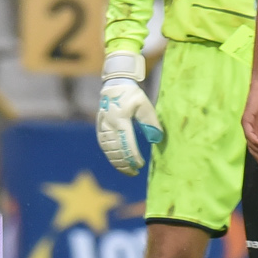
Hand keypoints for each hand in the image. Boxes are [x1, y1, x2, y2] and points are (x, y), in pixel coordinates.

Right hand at [95, 52, 161, 174]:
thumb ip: (151, 122)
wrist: (114, 84)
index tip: (140, 165)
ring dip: (116, 161)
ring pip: (108, 149)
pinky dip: (109, 154)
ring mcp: (103, 126)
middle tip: (133, 172)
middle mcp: (110, 125)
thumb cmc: (132, 94)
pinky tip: (114, 160)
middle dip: (124, 163)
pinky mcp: (100, 126)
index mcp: (121, 120)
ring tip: (125, 170)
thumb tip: (157, 139)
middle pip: (116, 150)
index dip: (133, 157)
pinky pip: (103, 144)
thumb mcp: (145, 105)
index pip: (127, 144)